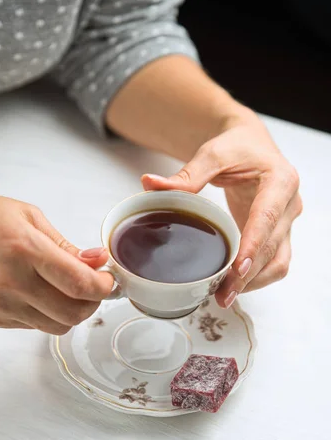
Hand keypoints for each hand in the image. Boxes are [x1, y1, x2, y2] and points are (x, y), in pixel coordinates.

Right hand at [0, 188, 112, 332]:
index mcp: (24, 250)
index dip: (103, 287)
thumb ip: (64, 244)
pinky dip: (47, 314)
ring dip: (72, 312)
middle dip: (93, 303)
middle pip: (73, 314)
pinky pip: (34, 326)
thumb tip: (96, 261)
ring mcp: (0, 306)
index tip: (108, 280)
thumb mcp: (26, 216)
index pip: (80, 284)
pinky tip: (41, 294)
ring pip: (56, 327)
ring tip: (68, 291)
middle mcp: (12, 283)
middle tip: (94, 287)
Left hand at [142, 110, 301, 307]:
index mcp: (280, 181)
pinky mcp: (278, 234)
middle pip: (272, 247)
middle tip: (223, 294)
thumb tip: (150, 184)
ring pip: (278, 261)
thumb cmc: (236, 147)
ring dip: (255, 282)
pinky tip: (233, 286)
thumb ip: (187, 174)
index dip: (253, 245)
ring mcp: (286, 222)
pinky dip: (256, 278)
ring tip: (226, 296)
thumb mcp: (213, 154)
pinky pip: (273, 262)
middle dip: (248, 275)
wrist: (250, 144)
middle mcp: (289, 204)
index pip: (267, 218)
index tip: (237, 269)